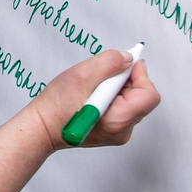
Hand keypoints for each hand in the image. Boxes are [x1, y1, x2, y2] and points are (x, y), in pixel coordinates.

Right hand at [28, 50, 159, 150]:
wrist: (42, 126)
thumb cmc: (56, 107)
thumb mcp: (82, 75)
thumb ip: (110, 62)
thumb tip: (129, 59)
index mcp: (118, 121)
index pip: (149, 95)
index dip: (140, 74)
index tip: (126, 63)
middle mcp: (122, 130)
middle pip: (142, 96)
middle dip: (126, 79)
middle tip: (102, 76)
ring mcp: (118, 131)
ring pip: (133, 99)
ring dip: (117, 86)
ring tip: (94, 87)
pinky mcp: (113, 129)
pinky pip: (124, 105)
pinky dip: (112, 94)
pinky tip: (94, 95)